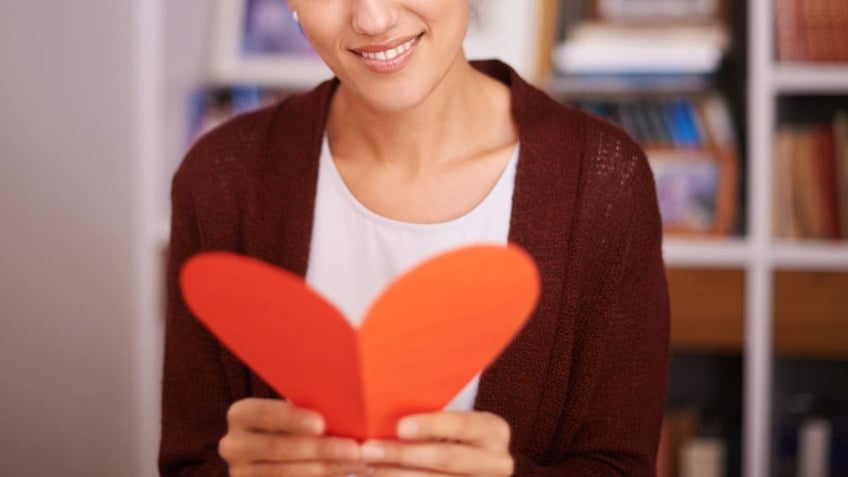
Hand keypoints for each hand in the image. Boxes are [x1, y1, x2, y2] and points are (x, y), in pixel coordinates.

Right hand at [219, 398, 369, 475]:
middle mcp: (233, 445)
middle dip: (320, 449)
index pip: (263, 414)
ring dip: (327, 469)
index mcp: (241, 415)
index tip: (321, 423)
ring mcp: (241, 473)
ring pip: (286, 473)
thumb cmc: (294, 425)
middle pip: (278, 448)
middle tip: (354, 450)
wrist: (272, 456)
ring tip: (358, 464)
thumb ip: (307, 408)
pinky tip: (345, 474)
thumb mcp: (292, 413)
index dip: (291, 419)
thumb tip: (342, 404)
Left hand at [359, 411, 513, 475]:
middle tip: (368, 450)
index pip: (463, 425)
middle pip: (446, 458)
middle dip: (403, 455)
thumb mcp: (450, 421)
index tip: (399, 427)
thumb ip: (429, 412)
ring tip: (365, 466)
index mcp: (494, 431)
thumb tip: (381, 405)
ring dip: (395, 475)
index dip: (431, 425)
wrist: (468, 462)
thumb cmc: (449, 432)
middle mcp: (497, 462)